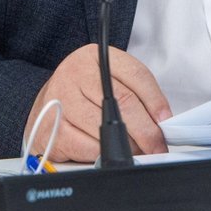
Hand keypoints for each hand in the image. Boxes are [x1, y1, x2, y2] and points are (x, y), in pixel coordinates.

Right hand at [25, 44, 171, 163]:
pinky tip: (107, 151)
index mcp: (95, 56)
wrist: (44, 106)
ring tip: (135, 150)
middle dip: (147, 130)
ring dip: (128, 145)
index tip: (166, 121)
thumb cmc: (81, 93)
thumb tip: (160, 121)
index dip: (156, 101)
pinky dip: (103, 153)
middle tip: (157, 145)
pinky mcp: (52, 127)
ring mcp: (62, 99)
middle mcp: (76, 73)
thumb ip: (133, 92)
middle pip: (124, 102)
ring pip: (107, 127)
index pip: (136, 75)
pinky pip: (88, 147)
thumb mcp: (106, 79)